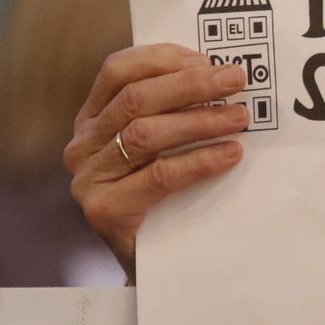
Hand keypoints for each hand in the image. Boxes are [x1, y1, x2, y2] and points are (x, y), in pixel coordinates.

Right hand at [65, 44, 250, 282]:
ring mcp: (90, 178)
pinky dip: (200, 161)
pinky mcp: (105, 210)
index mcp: (93, 118)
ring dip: (200, 120)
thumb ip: (174, 111)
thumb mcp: (163, 146)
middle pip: (136, 98)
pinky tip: (231, 154)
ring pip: (146, 133)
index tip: (208, 59)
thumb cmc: (167, 196)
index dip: (164, 59)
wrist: (156, 265)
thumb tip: (223, 75)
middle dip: (192, 84)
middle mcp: (83, 144)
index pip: (118, 70)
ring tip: (240, 117)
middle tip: (236, 80)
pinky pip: (159, 176)